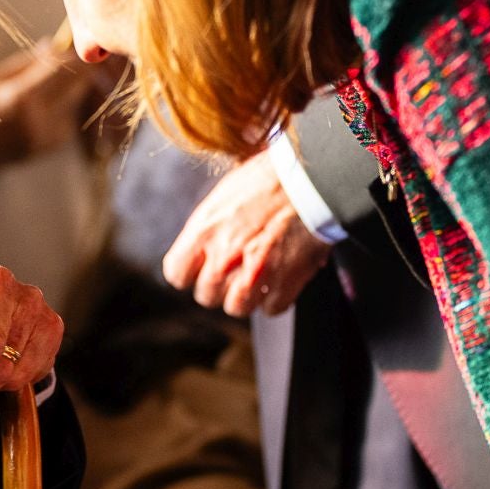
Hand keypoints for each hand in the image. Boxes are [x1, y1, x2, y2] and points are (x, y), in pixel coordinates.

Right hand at [0, 38, 96, 178]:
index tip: (81, 41)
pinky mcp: (48, 147)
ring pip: (76, 102)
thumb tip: (56, 44)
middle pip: (80, 86)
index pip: (67, 69)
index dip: (79, 53)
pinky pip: (68, 118)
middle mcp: (42, 119)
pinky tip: (45, 99)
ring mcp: (47, 137)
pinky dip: (64, 104)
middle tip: (71, 52)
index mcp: (25, 97)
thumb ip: (30, 63)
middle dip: (79, 68)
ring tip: (51, 76)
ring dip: (72, 86)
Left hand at [162, 150, 330, 317]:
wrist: (313, 181)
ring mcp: (254, 275)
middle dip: (219, 287)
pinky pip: (271, 308)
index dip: (189, 273)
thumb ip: (209, 228)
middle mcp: (224, 257)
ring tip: (259, 274)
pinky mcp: (284, 285)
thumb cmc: (269, 179)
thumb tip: (200, 250)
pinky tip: (282, 276)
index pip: (176, 274)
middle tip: (236, 270)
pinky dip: (276, 297)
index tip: (200, 268)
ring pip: (236, 308)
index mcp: (204, 231)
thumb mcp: (224, 195)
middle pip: (206, 296)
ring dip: (247, 296)